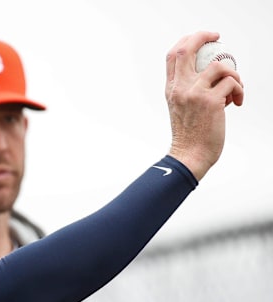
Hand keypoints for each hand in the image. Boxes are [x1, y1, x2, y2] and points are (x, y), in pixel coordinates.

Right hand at [165, 31, 243, 180]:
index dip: (187, 41)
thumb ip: (187, 92)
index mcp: (171, 89)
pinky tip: (236, 102)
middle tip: (217, 38)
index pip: (172, 56)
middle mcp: (180, 88)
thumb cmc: (188, 136)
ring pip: (219, 66)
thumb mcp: (179, 109)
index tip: (201, 39)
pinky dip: (239, 90)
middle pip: (187, 50)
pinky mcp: (211, 101)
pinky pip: (231, 84)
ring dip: (233, 74)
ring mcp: (194, 93)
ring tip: (235, 88)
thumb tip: (209, 78)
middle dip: (203, 37)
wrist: (189, 155)